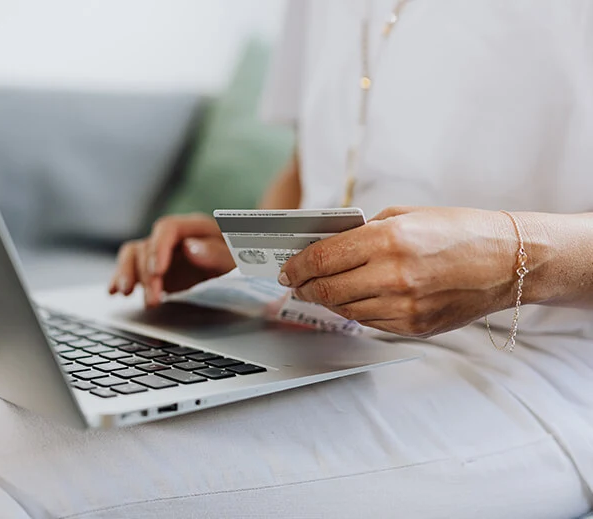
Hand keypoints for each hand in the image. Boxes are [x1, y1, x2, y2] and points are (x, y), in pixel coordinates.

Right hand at [109, 213, 234, 306]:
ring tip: (125, 294)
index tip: (157, 271)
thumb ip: (217, 253)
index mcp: (194, 227)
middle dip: (146, 274)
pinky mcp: (153, 270)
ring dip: (127, 274)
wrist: (242, 269)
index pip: (167, 228)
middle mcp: (173, 237)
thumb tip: (190, 248)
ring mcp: (161, 253)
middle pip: (148, 246)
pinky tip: (114, 292)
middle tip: (153, 300)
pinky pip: (130, 268)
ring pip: (133, 255)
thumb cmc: (241, 261)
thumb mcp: (237, 259)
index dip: (159, 248)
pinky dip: (120, 278)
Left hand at [279, 206, 520, 337]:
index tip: (287, 269)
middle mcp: (394, 276)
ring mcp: (405, 306)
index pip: (323, 258)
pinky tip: (353, 299)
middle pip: (326, 289)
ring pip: (344, 309)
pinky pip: (369, 322)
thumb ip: (363, 232)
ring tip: (319, 290)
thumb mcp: (406, 215)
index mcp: (389, 240)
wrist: (508, 261)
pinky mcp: (414, 327)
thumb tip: (324, 246)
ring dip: (326, 300)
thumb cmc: (458, 231)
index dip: (297, 266)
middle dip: (303, 286)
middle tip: (295, 283)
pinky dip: (355, 310)